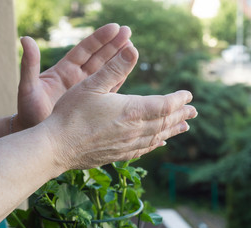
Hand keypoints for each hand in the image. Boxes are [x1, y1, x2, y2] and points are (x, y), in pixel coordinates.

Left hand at [15, 23, 131, 130]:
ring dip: (119, 60)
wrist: (39, 138)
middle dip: (113, 45)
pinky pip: (108, 89)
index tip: (114, 28)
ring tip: (132, 47)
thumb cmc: (28, 112)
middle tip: (129, 32)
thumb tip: (26, 39)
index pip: (85, 50)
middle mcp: (77, 78)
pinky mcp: (93, 104)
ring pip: (106, 71)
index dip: (99, 39)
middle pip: (99, 57)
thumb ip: (29, 65)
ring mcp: (87, 91)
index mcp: (64, 70)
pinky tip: (127, 71)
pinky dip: (118, 80)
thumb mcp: (28, 88)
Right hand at [44, 45, 196, 169]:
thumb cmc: (71, 114)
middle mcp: (135, 130)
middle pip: (165, 122)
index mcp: (131, 110)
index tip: (189, 95)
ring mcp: (127, 144)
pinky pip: (144, 149)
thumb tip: (133, 49)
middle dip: (181, 115)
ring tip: (184, 127)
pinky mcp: (118, 154)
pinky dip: (156, 144)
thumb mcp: (91, 85)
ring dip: (173, 130)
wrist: (57, 147)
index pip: (164, 105)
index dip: (178, 100)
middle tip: (194, 112)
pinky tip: (160, 143)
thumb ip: (114, 68)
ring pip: (157, 136)